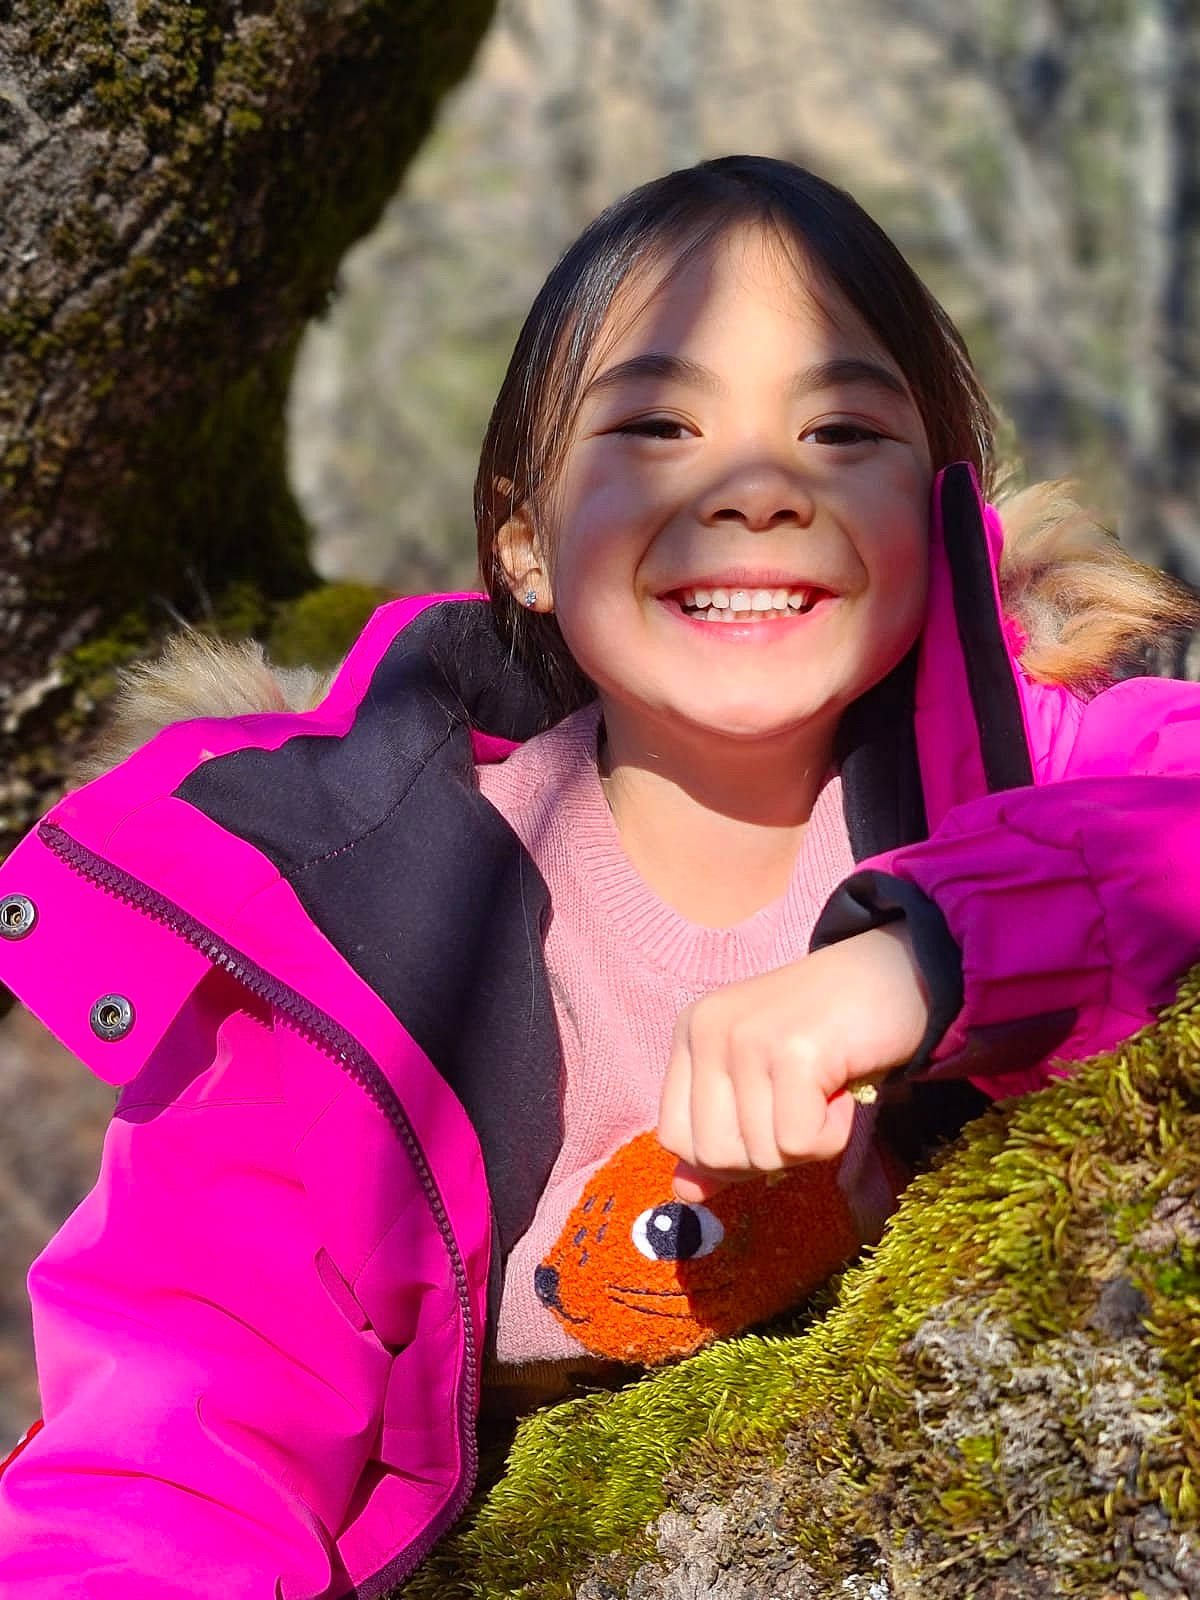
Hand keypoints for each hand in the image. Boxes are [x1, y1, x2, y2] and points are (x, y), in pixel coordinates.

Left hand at [658, 925, 928, 1201]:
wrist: (897, 973)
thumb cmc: (830, 1032)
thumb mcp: (762, 1080)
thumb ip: (722, 1132)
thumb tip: (685, 1194)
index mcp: (692, 1033)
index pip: (674, 1135)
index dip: (725, 1154)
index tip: (771, 1125)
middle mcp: (708, 1030)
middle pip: (713, 1153)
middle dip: (768, 1154)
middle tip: (805, 1108)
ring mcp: (747, 1038)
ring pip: (760, 1154)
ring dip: (808, 1142)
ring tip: (827, 1091)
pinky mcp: (793, 1052)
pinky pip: (800, 1144)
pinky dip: (833, 1135)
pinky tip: (843, 1091)